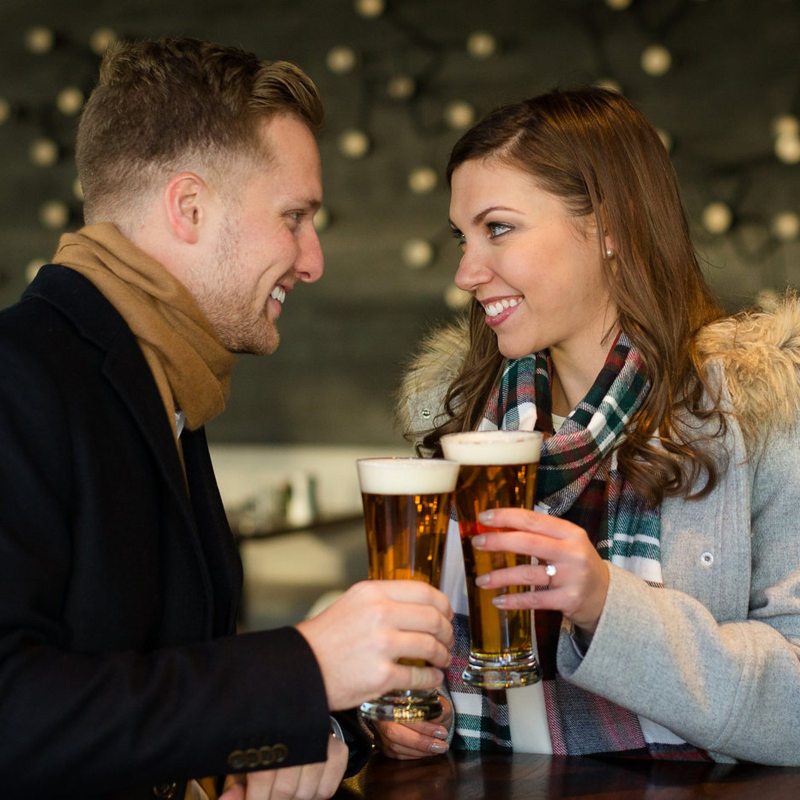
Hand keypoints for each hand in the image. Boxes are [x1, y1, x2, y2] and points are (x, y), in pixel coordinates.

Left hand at [219, 732, 346, 799]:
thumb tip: (228, 799)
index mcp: (273, 734)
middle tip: (268, 795)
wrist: (294, 709)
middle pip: (285, 791)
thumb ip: (238, 780)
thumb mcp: (248, 755)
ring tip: (286, 788)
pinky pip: (326, 790)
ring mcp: (322, 744)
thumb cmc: (268, 736)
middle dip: (273, 799)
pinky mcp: (339, 751)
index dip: (255, 798)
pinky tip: (306, 782)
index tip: (252, 798)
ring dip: (295, 797)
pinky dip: (316, 794)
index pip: (262, 780)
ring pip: (306, 793)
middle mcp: (300, 738)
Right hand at [295, 580, 452, 710]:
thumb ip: (384, 600)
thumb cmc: (327, 637)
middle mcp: (380, 614)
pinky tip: (432, 678)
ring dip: (442, 655)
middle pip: (433, 618)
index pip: (424, 591)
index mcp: (373, 592)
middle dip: (447, 631)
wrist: (302, 667)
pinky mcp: (381, 675)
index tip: (446, 614)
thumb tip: (419, 606)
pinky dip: (432, 679)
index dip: (443, 604)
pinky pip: (419, 676)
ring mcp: (382, 645)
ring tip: (441, 659)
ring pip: (430, 646)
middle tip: (447, 639)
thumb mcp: (353, 602)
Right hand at [373, 694, 451, 759]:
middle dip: (420, 741)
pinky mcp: (381, 742)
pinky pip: (394, 753)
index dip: (423, 725)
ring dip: (418, 751)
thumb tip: (439, 718)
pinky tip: (426, 753)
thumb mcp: (436, 700)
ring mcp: (378, 728)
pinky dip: (412, 755)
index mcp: (390, 695)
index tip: (441, 732)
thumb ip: (438, 707)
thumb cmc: (427, 702)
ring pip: (393, 745)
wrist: (417, 706)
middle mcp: (379, 711)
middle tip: (441, 745)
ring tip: (438, 749)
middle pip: (394, 731)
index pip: (403, 713)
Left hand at [472, 508, 609, 631]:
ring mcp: (571, 577)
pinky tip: (498, 601)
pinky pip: (534, 599)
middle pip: (528, 543)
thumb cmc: (576, 563)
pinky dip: (513, 600)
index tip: (483, 518)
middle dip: (498, 542)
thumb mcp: (566, 542)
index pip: (532, 520)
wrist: (605, 596)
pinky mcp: (568, 600)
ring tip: (481, 580)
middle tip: (477, 543)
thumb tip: (498, 527)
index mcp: (570, 532)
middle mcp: (572, 552)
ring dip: (500, 577)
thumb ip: (539, 534)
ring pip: (528, 574)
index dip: (505, 517)